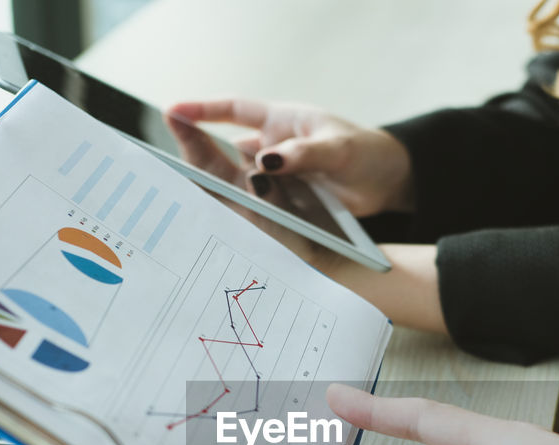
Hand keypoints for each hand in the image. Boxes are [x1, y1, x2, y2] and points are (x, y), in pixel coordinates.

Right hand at [168, 99, 413, 216]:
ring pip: (235, 179)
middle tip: (169, 163)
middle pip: (223, 148)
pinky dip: (239, 210)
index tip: (172, 111)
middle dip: (195, 150)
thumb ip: (302, 154)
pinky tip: (222, 221)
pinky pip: (254, 203)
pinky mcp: (284, 201)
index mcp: (281, 121)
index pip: (233, 110)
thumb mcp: (338, 149)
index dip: (202, 110)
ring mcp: (276, 176)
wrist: (389, 184)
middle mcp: (272, 146)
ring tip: (186, 196)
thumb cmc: (367, 154)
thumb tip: (263, 160)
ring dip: (215, 187)